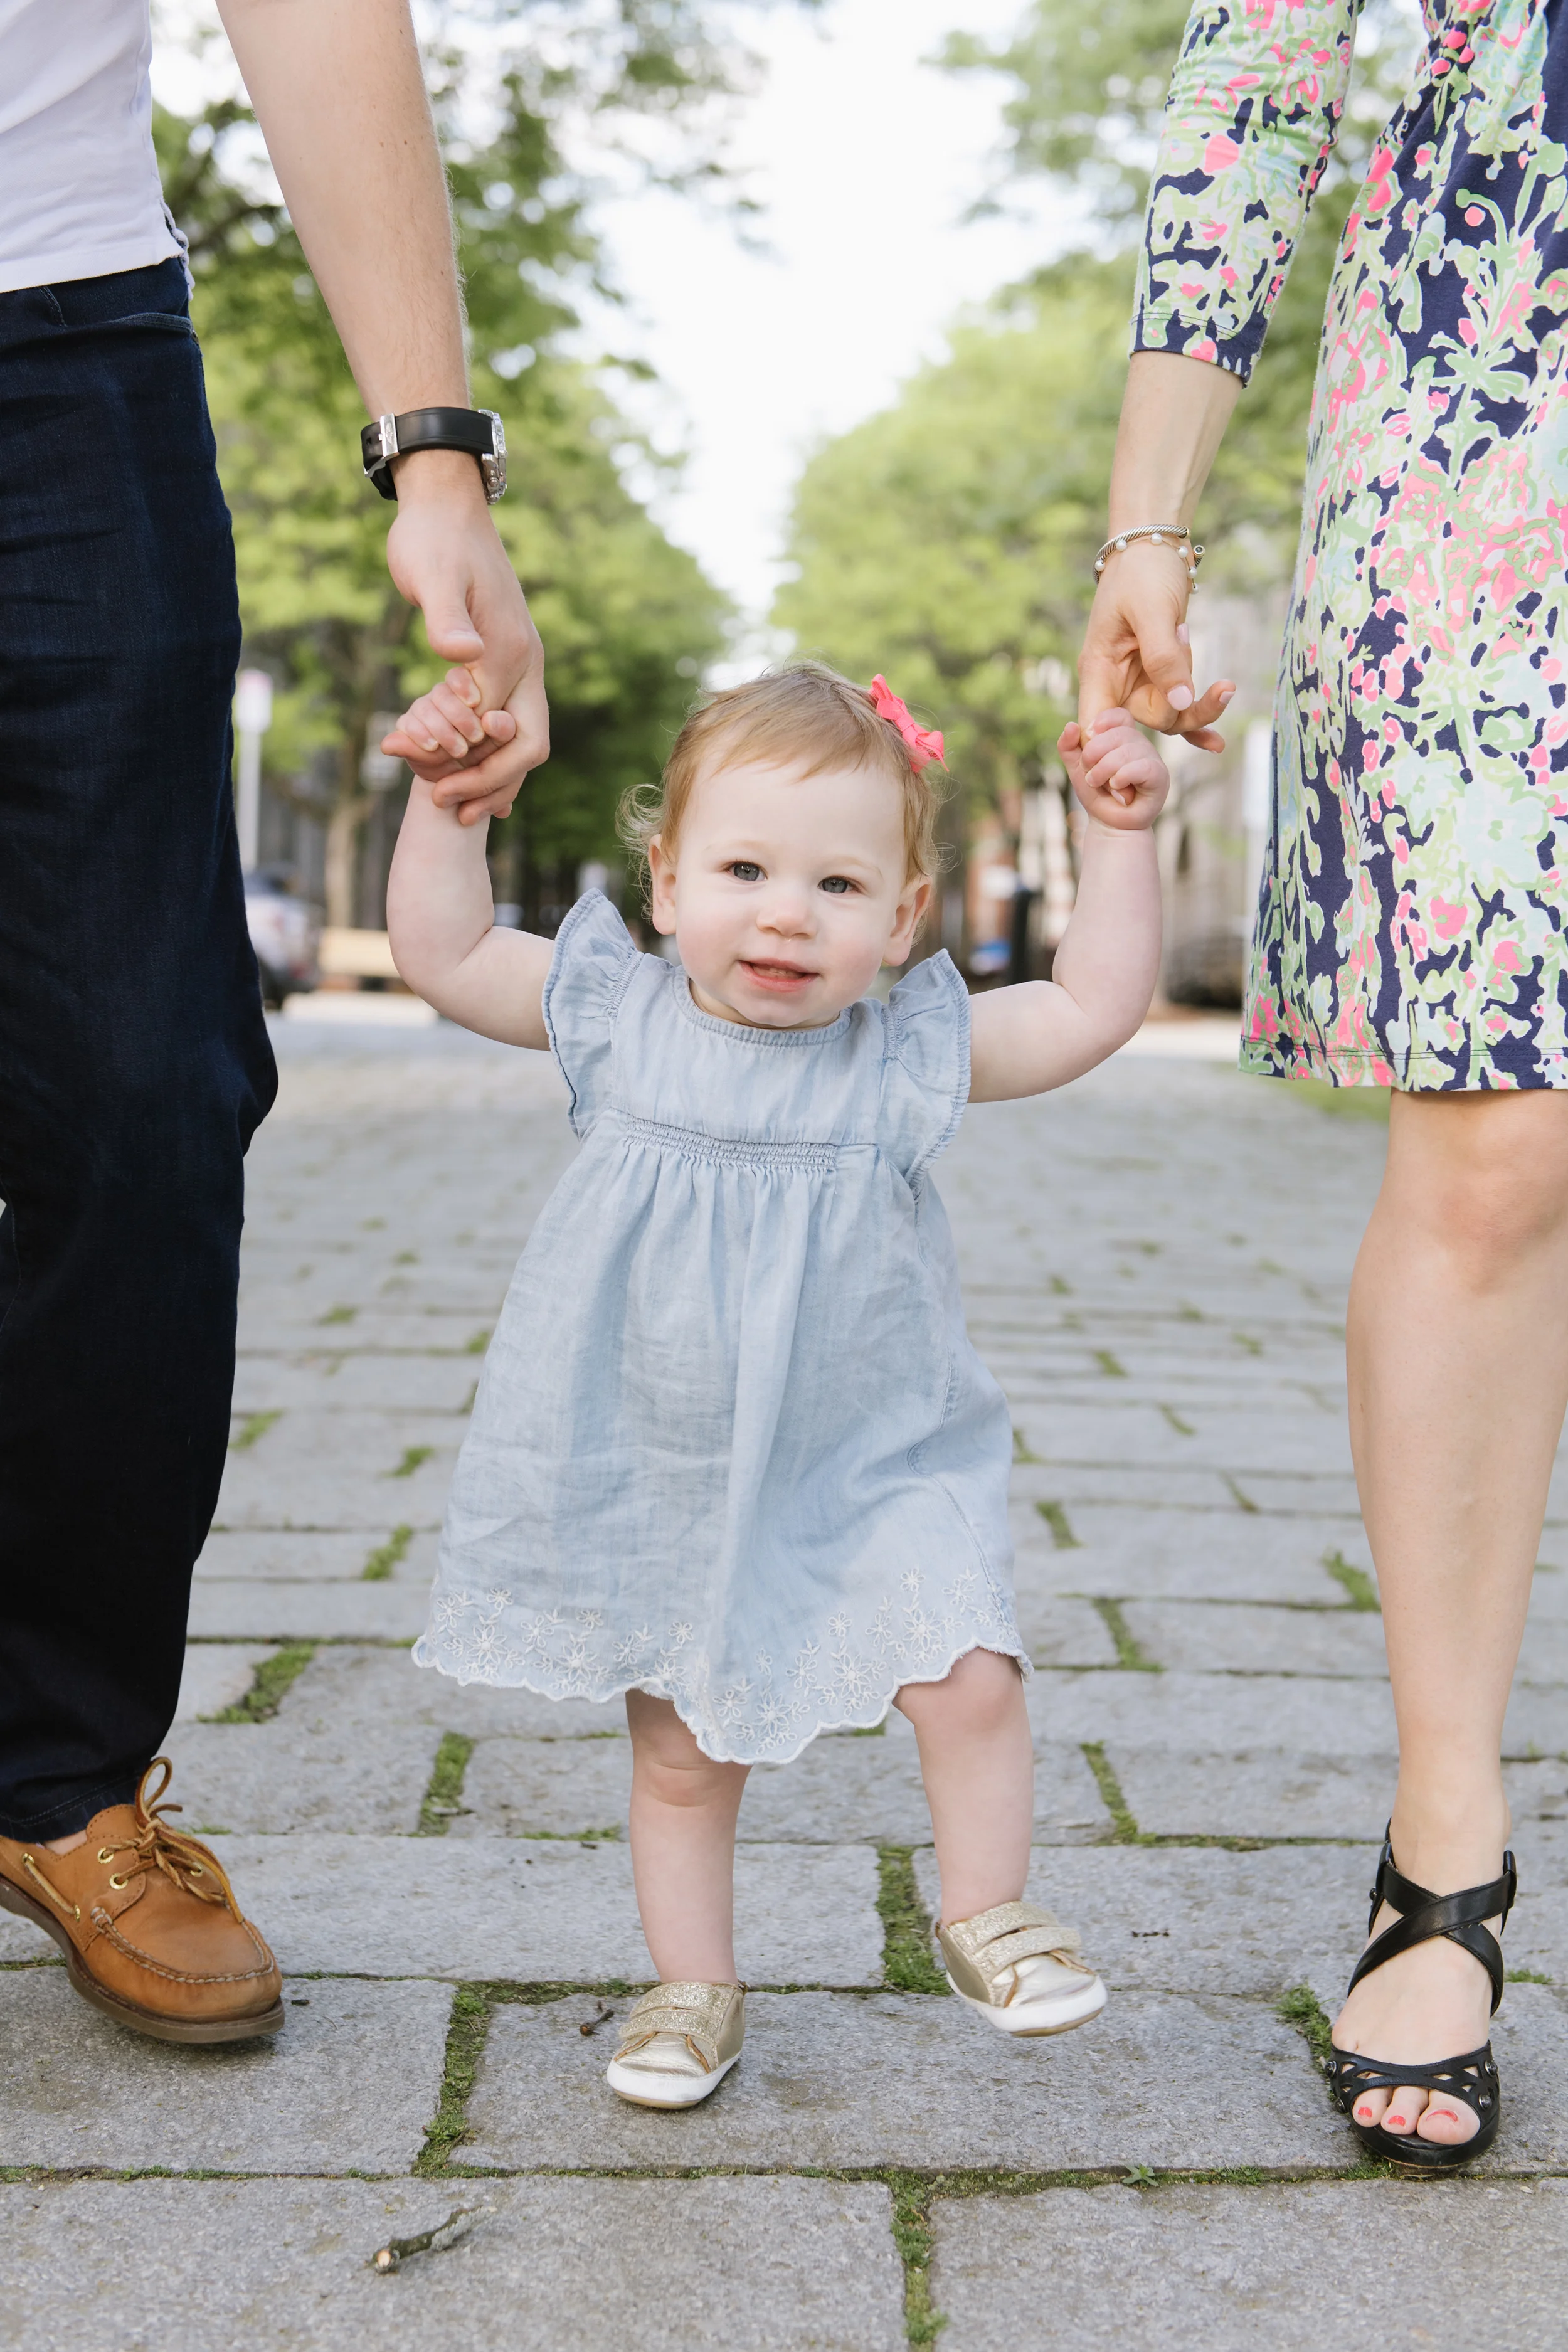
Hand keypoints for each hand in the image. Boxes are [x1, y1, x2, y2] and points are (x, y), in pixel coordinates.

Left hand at [382, 452, 548, 822]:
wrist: (445, 504)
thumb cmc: (431, 539)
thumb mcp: (431, 575)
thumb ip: (445, 618)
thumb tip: (458, 655)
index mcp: (509, 651)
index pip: (499, 733)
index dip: (467, 766)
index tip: (430, 788)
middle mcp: (525, 662)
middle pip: (527, 747)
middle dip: (490, 784)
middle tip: (445, 809)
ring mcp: (520, 661)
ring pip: (522, 739)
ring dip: (493, 776)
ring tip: (454, 805)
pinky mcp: (504, 658)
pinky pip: (508, 720)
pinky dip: (492, 754)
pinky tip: (467, 772)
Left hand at [1059, 708, 1170, 831]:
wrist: (1110, 826)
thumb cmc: (1098, 795)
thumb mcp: (1077, 769)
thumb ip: (1069, 747)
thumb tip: (1071, 725)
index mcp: (1124, 738)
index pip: (1121, 716)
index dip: (1105, 720)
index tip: (1089, 734)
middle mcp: (1141, 745)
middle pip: (1120, 733)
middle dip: (1095, 752)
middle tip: (1089, 774)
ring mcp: (1152, 760)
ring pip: (1128, 750)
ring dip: (1105, 769)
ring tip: (1098, 784)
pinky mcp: (1160, 777)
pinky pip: (1142, 767)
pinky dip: (1123, 776)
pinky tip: (1116, 787)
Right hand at [1076, 542, 1233, 750]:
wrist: (1155, 546)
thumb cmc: (1143, 572)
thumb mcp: (1152, 611)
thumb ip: (1164, 658)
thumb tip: (1179, 703)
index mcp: (1098, 670)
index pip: (1098, 728)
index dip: (1115, 749)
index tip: (1145, 755)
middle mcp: (1116, 684)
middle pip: (1145, 724)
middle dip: (1179, 703)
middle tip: (1198, 659)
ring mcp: (1140, 682)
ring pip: (1169, 716)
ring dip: (1199, 705)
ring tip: (1223, 682)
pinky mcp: (1163, 676)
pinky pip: (1179, 709)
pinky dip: (1197, 723)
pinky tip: (1215, 743)